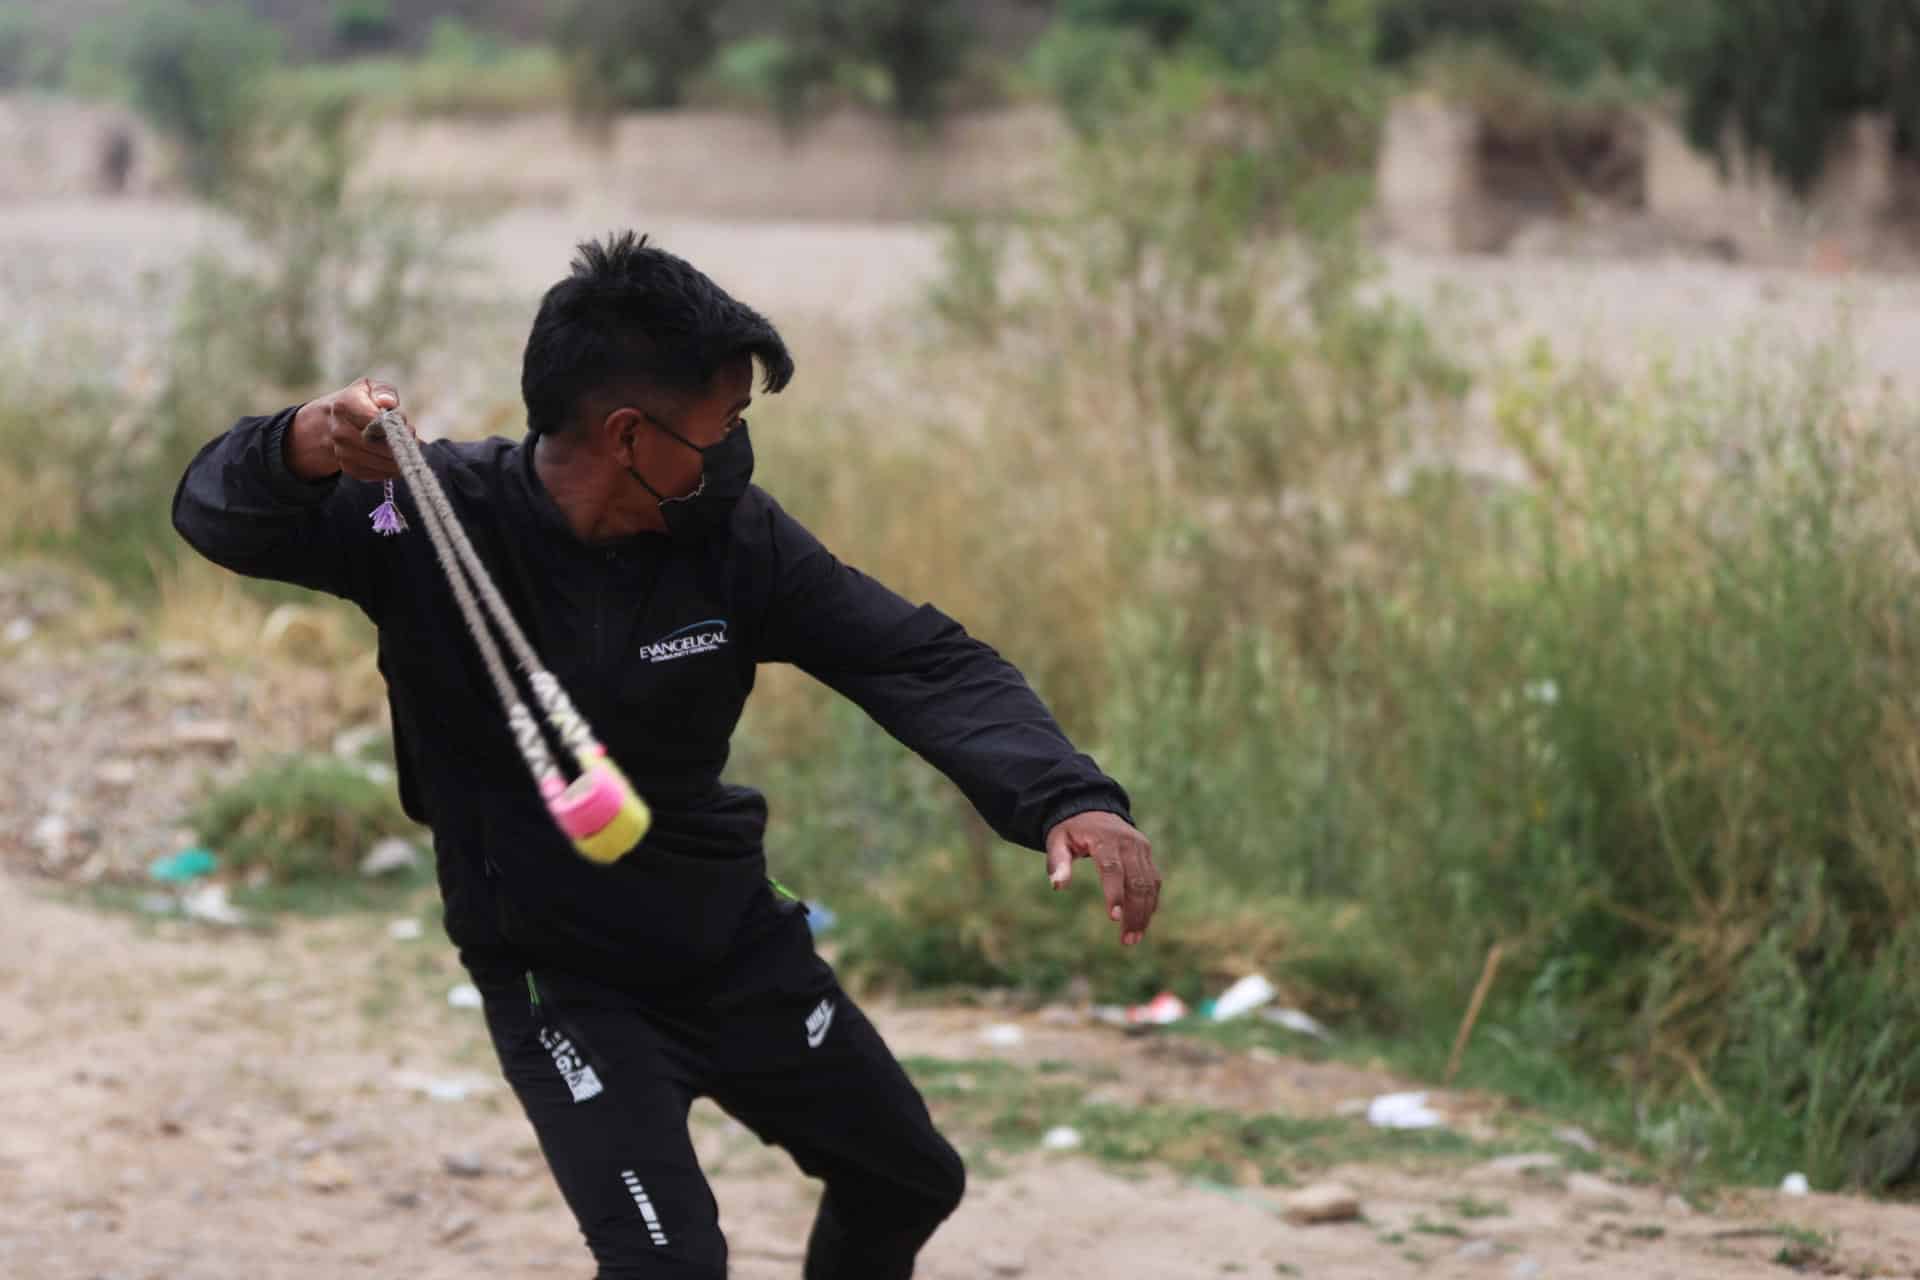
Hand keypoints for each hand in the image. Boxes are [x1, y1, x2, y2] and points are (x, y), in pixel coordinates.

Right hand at [287, 377, 414, 481]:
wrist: (335, 421)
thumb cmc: (361, 401)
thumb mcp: (371, 387)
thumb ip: (383, 391)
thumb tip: (388, 402)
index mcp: (344, 405)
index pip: (373, 420)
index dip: (394, 424)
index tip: (405, 424)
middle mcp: (339, 431)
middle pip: (378, 445)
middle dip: (399, 443)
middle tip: (411, 439)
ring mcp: (342, 452)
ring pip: (379, 462)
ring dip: (399, 458)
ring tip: (406, 448)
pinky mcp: (350, 469)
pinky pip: (377, 474)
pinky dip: (392, 469)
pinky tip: (397, 459)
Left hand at [1044, 811, 1160, 946]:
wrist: (1093, 807)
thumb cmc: (1071, 830)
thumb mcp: (1057, 841)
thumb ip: (1057, 862)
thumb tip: (1057, 886)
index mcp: (1105, 839)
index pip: (1112, 868)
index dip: (1114, 893)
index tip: (1114, 917)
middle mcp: (1128, 843)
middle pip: (1137, 881)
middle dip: (1134, 912)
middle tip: (1128, 940)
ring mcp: (1141, 848)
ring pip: (1149, 884)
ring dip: (1144, 913)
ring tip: (1134, 938)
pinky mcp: (1147, 854)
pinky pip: (1153, 881)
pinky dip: (1150, 903)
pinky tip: (1142, 922)